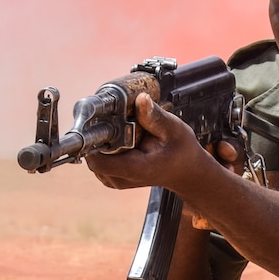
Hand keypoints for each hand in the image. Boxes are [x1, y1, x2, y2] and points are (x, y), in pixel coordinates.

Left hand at [85, 92, 207, 190]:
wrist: (186, 171)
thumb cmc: (181, 151)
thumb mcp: (174, 129)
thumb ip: (154, 116)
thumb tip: (140, 98)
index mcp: (135, 168)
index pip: (98, 160)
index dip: (93, 140)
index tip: (98, 121)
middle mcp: (121, 178)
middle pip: (92, 156)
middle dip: (98, 137)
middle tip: (112, 120)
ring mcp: (116, 180)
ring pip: (93, 158)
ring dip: (100, 143)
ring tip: (119, 130)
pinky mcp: (113, 178)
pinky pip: (98, 161)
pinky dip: (104, 149)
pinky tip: (119, 139)